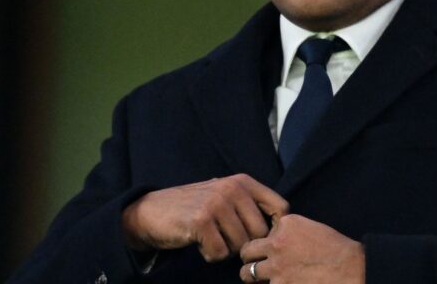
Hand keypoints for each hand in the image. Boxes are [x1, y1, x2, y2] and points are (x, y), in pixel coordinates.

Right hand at [121, 173, 288, 261]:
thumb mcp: (225, 195)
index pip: (281, 207)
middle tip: (227, 240)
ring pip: (241, 245)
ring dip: (226, 250)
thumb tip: (284, 226)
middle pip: (261, 232)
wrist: (152, 211)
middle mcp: (233, 188)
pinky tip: (200, 243)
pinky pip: (220, 253)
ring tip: (211, 238)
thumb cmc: (195, 207)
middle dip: (246, 243)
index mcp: (243, 182)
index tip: (263, 239)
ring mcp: (217, 204)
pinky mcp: (201, 221)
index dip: (276, 229)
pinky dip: (210, 255)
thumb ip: (250, 204)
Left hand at [239, 214, 364, 283]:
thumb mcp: (312, 229)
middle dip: (250, 258)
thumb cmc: (338, 251)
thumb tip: (275, 242)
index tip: (273, 250)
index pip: (262, 233)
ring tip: (260, 280)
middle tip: (256, 265)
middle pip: (247, 251)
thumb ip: (290, 233)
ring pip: (247, 274)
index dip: (266, 243)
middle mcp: (277, 244)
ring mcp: (276, 267)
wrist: (352, 270)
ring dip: (253, 277)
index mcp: (287, 225)